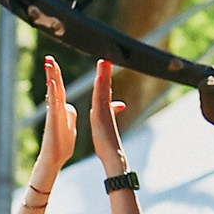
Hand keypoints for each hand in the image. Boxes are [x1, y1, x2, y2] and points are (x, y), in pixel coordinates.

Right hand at [33, 53, 75, 187]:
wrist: (55, 157)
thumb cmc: (62, 144)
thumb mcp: (69, 125)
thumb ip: (70, 115)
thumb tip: (70, 107)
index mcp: (61, 109)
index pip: (60, 88)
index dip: (57, 75)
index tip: (54, 63)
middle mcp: (56, 108)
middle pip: (54, 86)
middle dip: (52, 71)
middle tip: (48, 57)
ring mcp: (53, 113)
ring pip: (52, 91)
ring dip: (51, 77)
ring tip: (49, 64)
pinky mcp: (53, 119)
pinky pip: (53, 103)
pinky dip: (53, 92)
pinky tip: (52, 82)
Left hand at [88, 58, 127, 175]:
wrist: (113, 154)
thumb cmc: (106, 144)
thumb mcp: (104, 128)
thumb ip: (106, 119)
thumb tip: (108, 114)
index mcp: (103, 110)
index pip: (103, 92)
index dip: (104, 81)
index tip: (104, 69)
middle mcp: (105, 108)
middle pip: (105, 87)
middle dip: (105, 73)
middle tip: (105, 59)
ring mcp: (104, 110)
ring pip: (103, 89)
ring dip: (104, 74)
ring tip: (103, 61)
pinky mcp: (102, 113)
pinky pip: (100, 96)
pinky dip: (101, 85)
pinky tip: (100, 76)